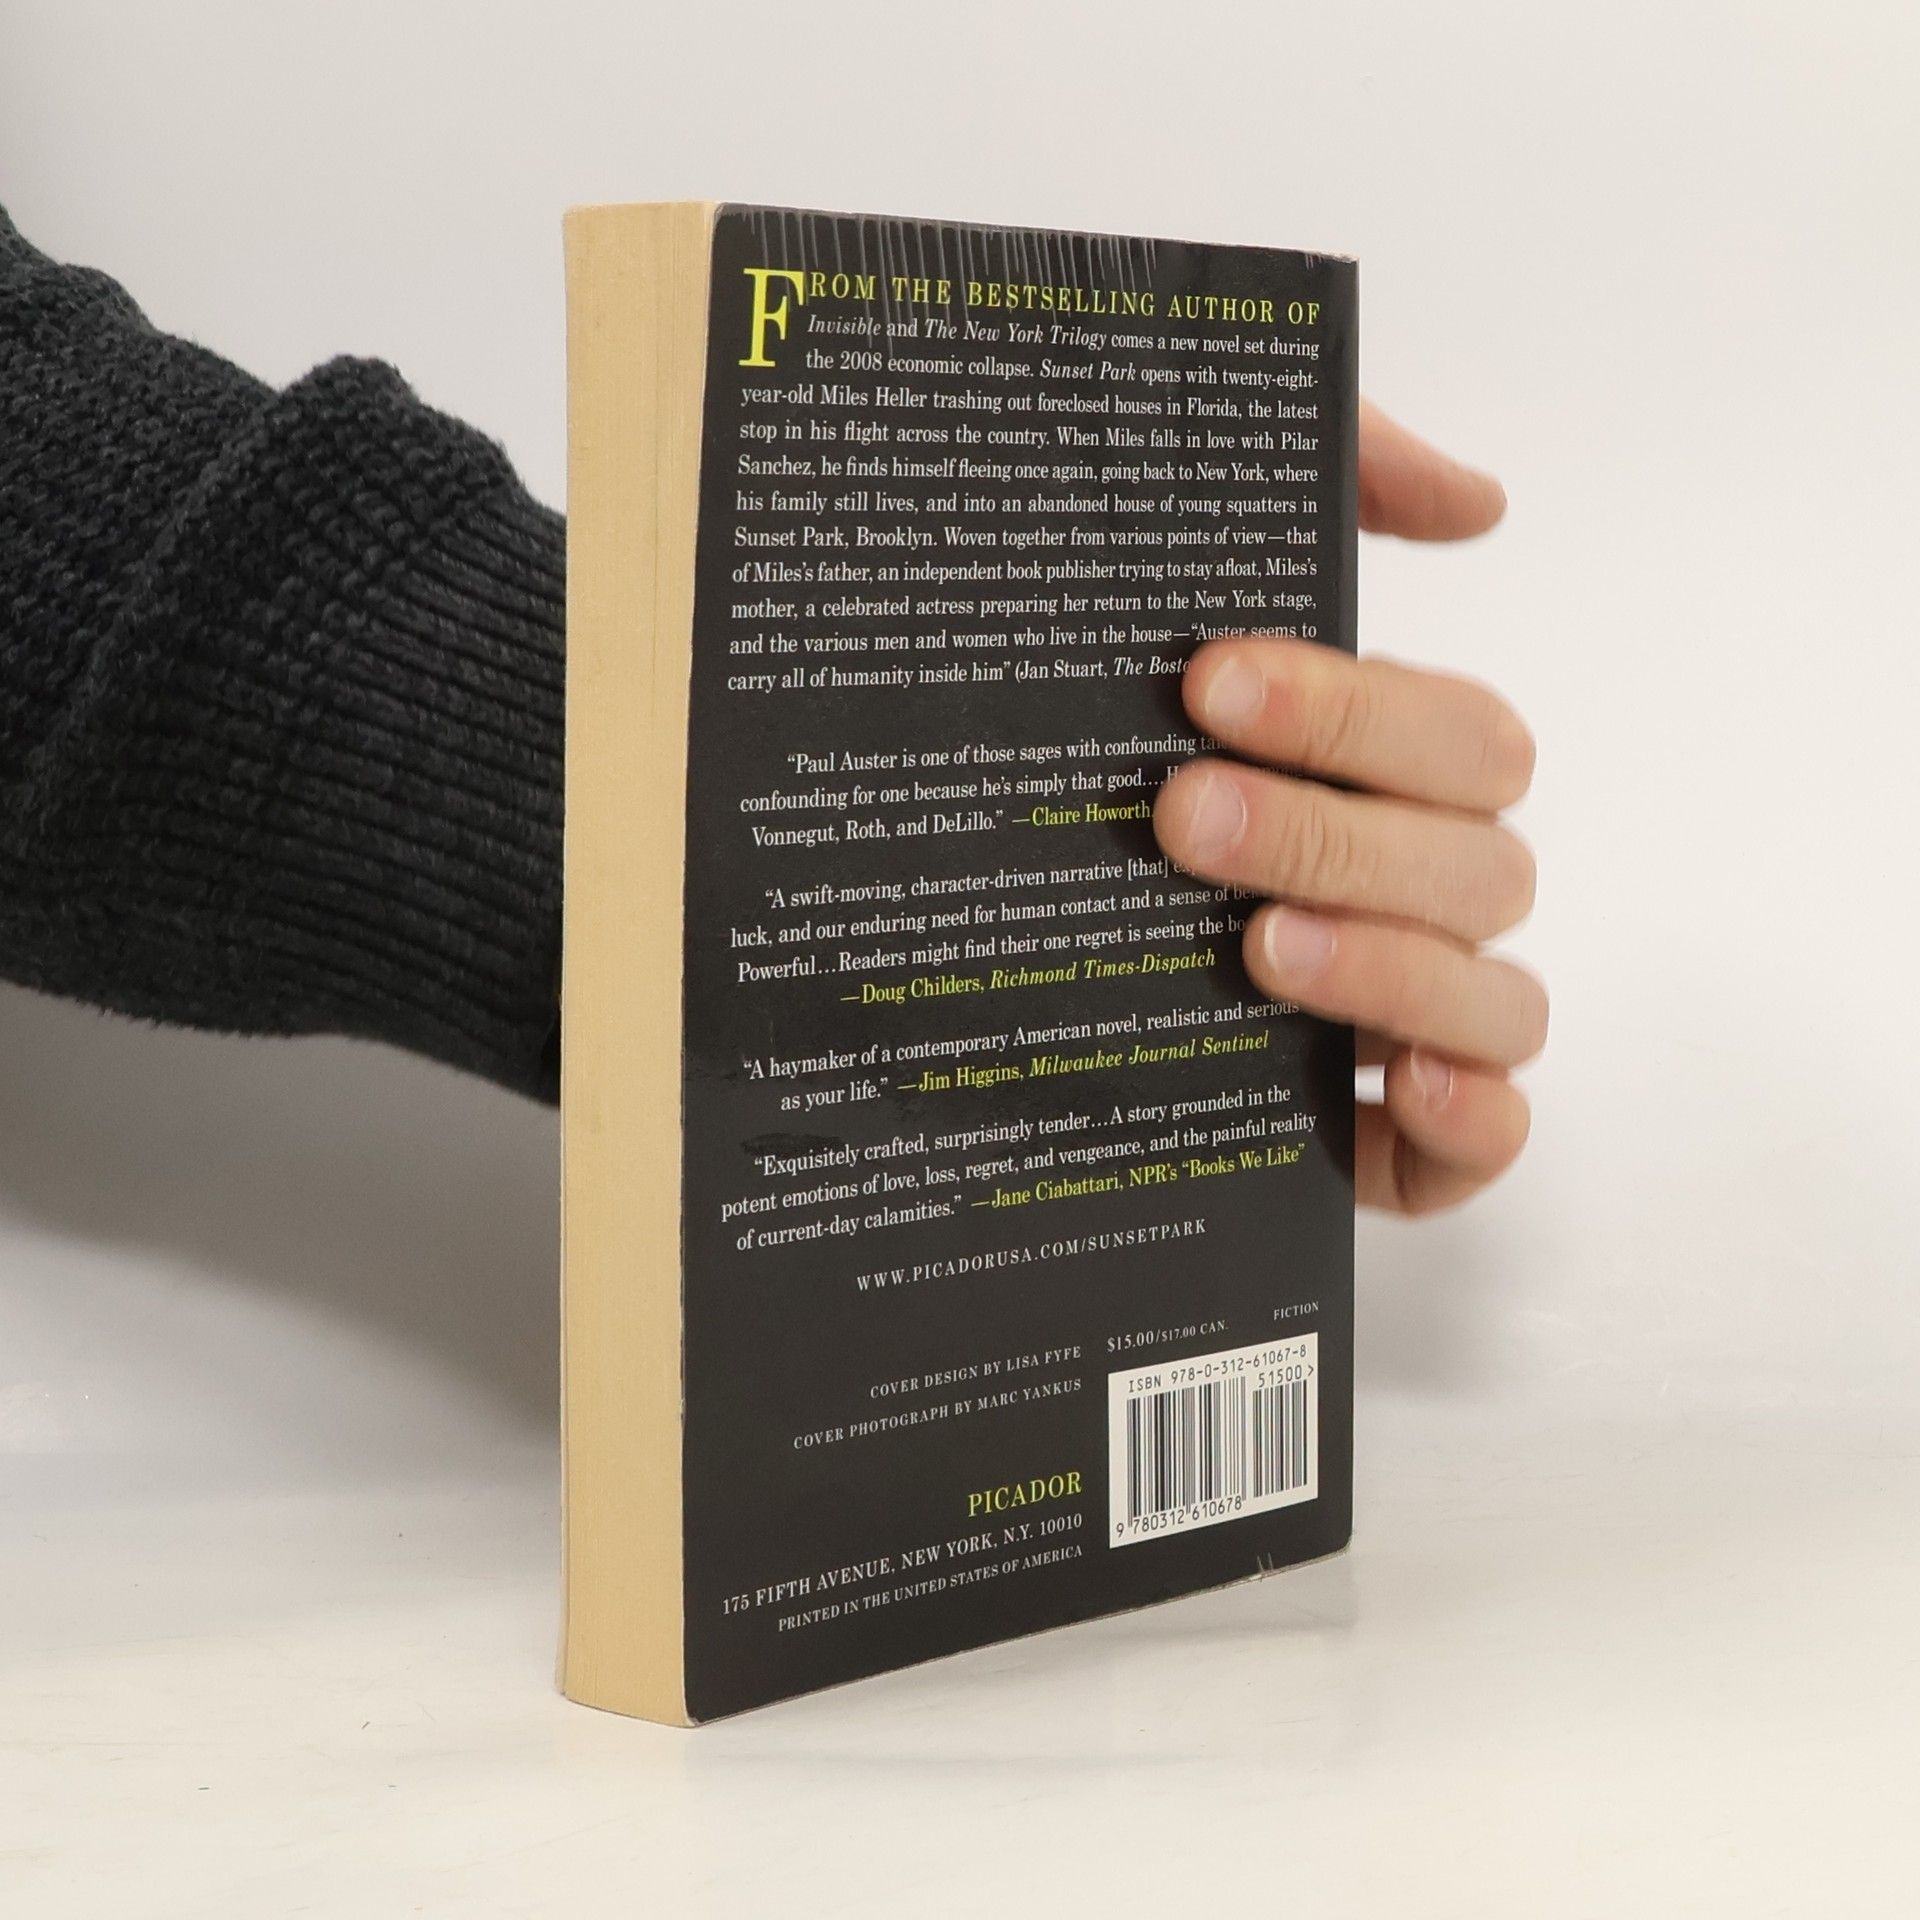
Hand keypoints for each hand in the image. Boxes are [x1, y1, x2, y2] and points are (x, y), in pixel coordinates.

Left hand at [1153, 400, 1542, 1215]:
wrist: (983, 933)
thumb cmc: (1126, 751)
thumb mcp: (1190, 583)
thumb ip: (1340, 490)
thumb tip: (1476, 498)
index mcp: (1396, 780)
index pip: (1455, 738)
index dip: (1354, 713)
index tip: (1208, 685)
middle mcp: (1423, 893)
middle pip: (1478, 867)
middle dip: (1337, 837)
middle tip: (1185, 817)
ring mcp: (1414, 1016)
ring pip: (1497, 998)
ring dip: (1393, 968)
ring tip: (1259, 949)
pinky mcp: (1384, 1135)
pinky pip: (1486, 1139)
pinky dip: (1471, 1118)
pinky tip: (1399, 1086)